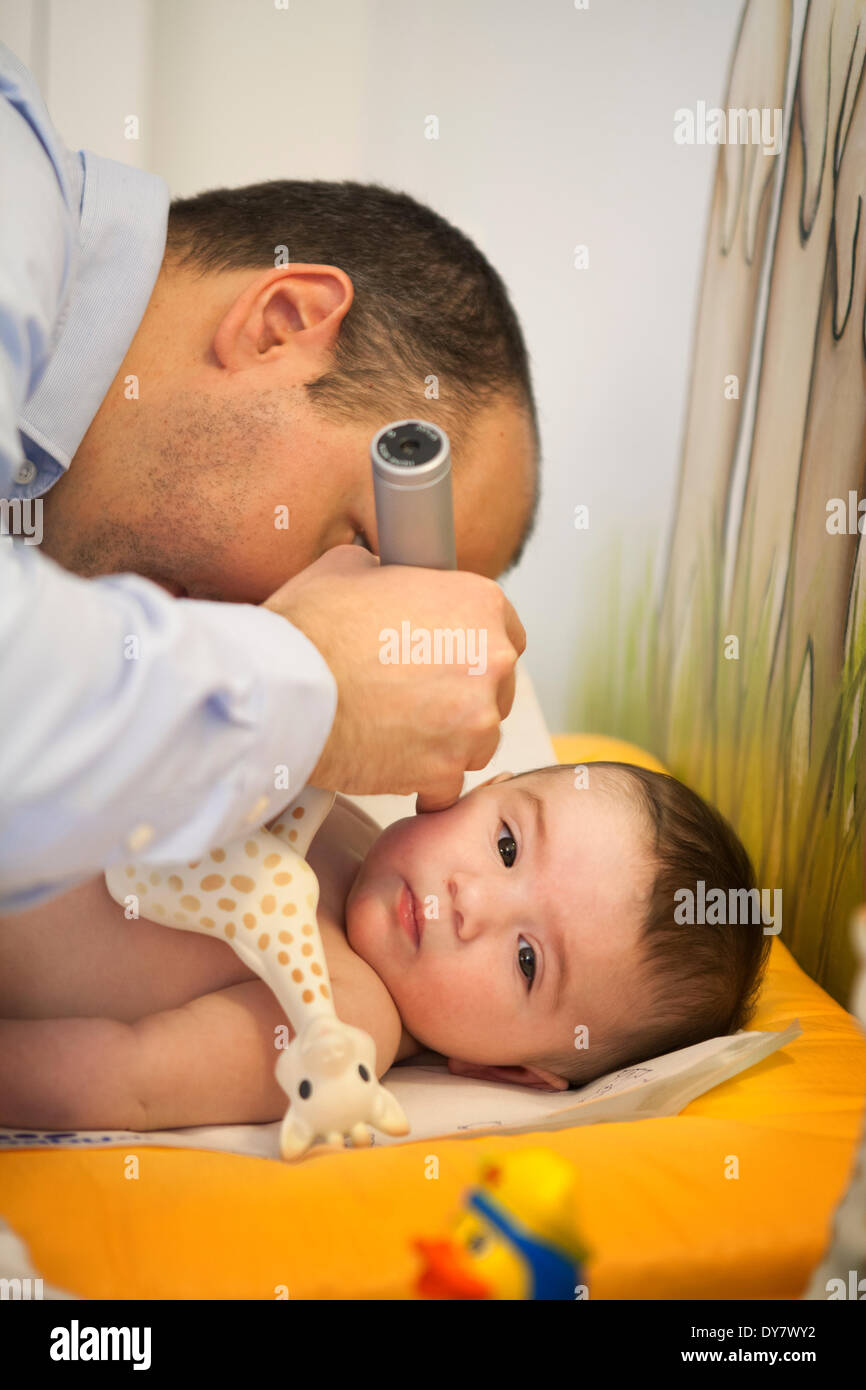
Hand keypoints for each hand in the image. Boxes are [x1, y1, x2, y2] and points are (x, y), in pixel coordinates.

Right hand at [262, 545, 525, 810]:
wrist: (281, 688)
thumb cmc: (311, 627)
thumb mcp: (352, 567)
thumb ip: (392, 577)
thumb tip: (386, 582)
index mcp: (479, 604)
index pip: (506, 631)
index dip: (473, 647)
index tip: (451, 659)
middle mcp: (491, 662)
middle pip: (497, 689)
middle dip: (463, 696)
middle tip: (415, 697)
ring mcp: (474, 722)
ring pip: (477, 739)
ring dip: (447, 740)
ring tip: (398, 732)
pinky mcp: (446, 771)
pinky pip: (446, 784)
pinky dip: (423, 782)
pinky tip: (394, 767)